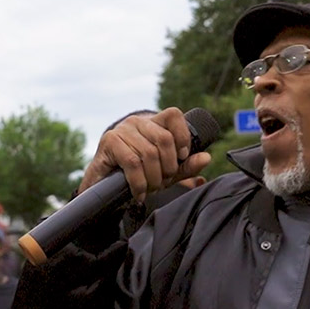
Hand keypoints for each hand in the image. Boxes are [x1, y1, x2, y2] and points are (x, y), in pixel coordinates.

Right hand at [79, 107, 211, 202]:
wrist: (102, 187)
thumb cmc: (137, 175)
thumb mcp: (165, 172)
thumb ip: (185, 166)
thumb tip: (207, 158)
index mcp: (153, 123)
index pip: (174, 115)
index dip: (183, 135)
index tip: (182, 156)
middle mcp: (138, 122)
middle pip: (164, 138)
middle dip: (168, 166)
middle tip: (163, 182)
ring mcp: (122, 130)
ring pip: (149, 153)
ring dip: (153, 178)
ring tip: (151, 189)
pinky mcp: (109, 142)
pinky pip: (132, 162)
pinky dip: (139, 183)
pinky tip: (139, 193)